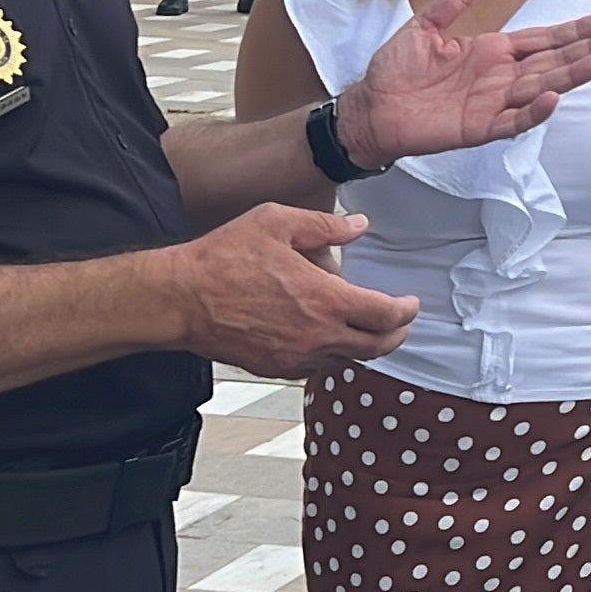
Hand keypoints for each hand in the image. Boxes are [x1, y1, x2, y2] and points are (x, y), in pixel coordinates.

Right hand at [166, 204, 418, 376]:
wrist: (179, 299)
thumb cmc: (222, 259)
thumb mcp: (276, 223)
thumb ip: (325, 226)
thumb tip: (359, 226)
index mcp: (325, 300)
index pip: (386, 316)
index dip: (405, 311)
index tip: (411, 303)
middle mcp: (318, 336)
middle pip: (376, 347)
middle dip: (396, 335)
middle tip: (401, 323)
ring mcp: (296, 357)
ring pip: (348, 360)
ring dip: (366, 347)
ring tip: (369, 330)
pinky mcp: (276, 368)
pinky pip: (318, 367)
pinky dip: (334, 355)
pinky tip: (329, 339)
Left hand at [341, 0, 590, 162]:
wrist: (371, 107)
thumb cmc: (397, 69)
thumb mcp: (426, 25)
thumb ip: (454, 0)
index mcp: (493, 51)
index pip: (543, 40)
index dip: (574, 31)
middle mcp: (501, 78)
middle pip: (553, 62)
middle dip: (586, 50)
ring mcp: (493, 104)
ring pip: (541, 89)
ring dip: (570, 77)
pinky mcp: (478, 129)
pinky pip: (512, 122)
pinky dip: (533, 112)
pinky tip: (553, 98)